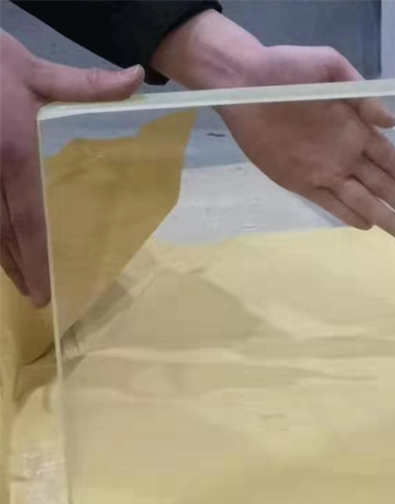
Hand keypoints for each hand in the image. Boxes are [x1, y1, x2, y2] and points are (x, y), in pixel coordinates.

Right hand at [0, 32, 142, 305]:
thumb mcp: (37, 70)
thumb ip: (87, 85)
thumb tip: (136, 77)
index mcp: (15, 154)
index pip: (29, 218)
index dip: (36, 257)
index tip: (44, 287)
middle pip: (2, 232)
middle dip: (17, 268)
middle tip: (35, 298)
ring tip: (17, 281)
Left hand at [219, 46, 394, 239]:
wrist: (242, 85)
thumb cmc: (285, 70)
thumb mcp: (330, 68)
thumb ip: (362, 95)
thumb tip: (392, 123)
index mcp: (355, 129)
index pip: (392, 161)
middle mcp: (345, 155)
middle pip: (384, 186)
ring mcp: (324, 171)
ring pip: (362, 200)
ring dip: (385, 218)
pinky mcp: (300, 182)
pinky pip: (330, 204)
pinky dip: (348, 216)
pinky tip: (368, 226)